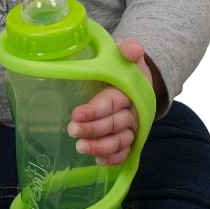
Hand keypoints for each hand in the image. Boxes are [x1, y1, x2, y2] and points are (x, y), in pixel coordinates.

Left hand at [67, 38, 152, 165]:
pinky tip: (97, 160)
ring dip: (101, 147)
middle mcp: (132, 112)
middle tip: (72, 129)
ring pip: (120, 141)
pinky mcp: (129, 139)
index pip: (112, 102)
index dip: (95, 110)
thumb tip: (131, 49)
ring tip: (80, 147)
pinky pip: (124, 153)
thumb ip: (129, 49)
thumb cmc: (125, 67)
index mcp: (128, 91)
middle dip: (93, 129)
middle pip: (114, 124)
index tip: (76, 114)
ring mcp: (131, 128)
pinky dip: (113, 159)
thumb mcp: (127, 55)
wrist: (137, 79)